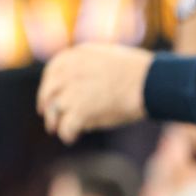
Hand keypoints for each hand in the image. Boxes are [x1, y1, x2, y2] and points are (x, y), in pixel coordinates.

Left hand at [37, 42, 152, 143]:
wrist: (150, 81)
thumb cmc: (137, 70)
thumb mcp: (105, 57)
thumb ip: (88, 65)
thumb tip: (81, 81)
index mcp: (74, 56)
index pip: (52, 71)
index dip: (48, 85)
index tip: (48, 95)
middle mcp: (67, 72)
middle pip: (48, 91)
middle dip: (45, 104)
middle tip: (46, 115)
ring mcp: (72, 92)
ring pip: (54, 111)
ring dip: (54, 122)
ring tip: (56, 130)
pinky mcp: (80, 112)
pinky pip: (66, 127)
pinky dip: (67, 134)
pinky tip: (70, 138)